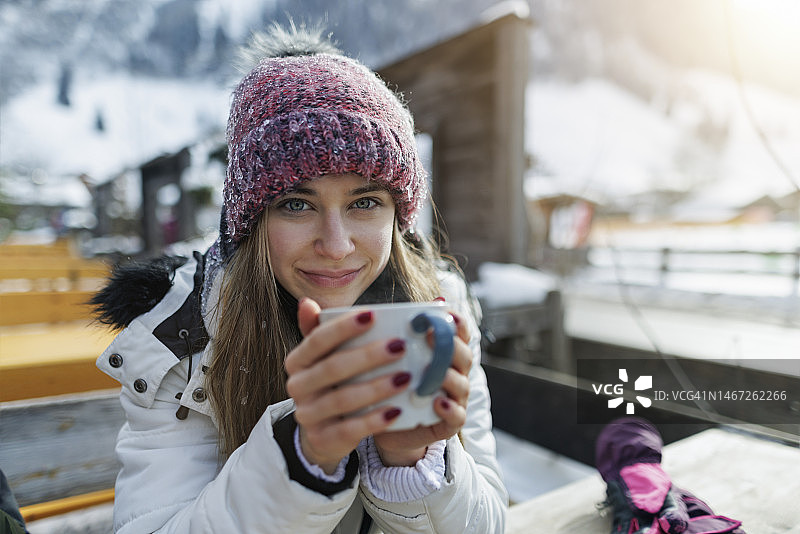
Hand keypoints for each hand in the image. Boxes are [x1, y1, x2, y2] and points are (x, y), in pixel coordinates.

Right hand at [284, 298, 410, 473]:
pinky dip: (374, 420)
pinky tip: (397, 410)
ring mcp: (308, 415)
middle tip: (400, 345)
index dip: (343, 327)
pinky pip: (350, 429)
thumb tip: (308, 301)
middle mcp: (296, 386)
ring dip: (376, 387)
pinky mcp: (323, 439)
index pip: (317, 339)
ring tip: (406, 377)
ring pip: (343, 399)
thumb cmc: (333, 382)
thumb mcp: (326, 356)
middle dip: (368, 356)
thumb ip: (322, 329)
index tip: (373, 315)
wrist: (323, 432)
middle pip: (333, 368)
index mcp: (297, 360)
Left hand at [372, 309, 472, 465]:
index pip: (459, 334)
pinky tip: (438, 402)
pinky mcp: (449, 424)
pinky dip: (450, 409)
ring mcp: (454, 399)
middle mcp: (454, 374)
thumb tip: (371, 312)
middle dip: (450, 345)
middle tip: (430, 336)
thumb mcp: (390, 363)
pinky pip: (457, 416)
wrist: (389, 428)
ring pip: (462, 384)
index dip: (456, 323)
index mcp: (443, 355)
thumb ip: (390, 341)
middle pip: (463, 356)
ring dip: (449, 377)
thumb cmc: (390, 389)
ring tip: (436, 373)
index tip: (445, 312)